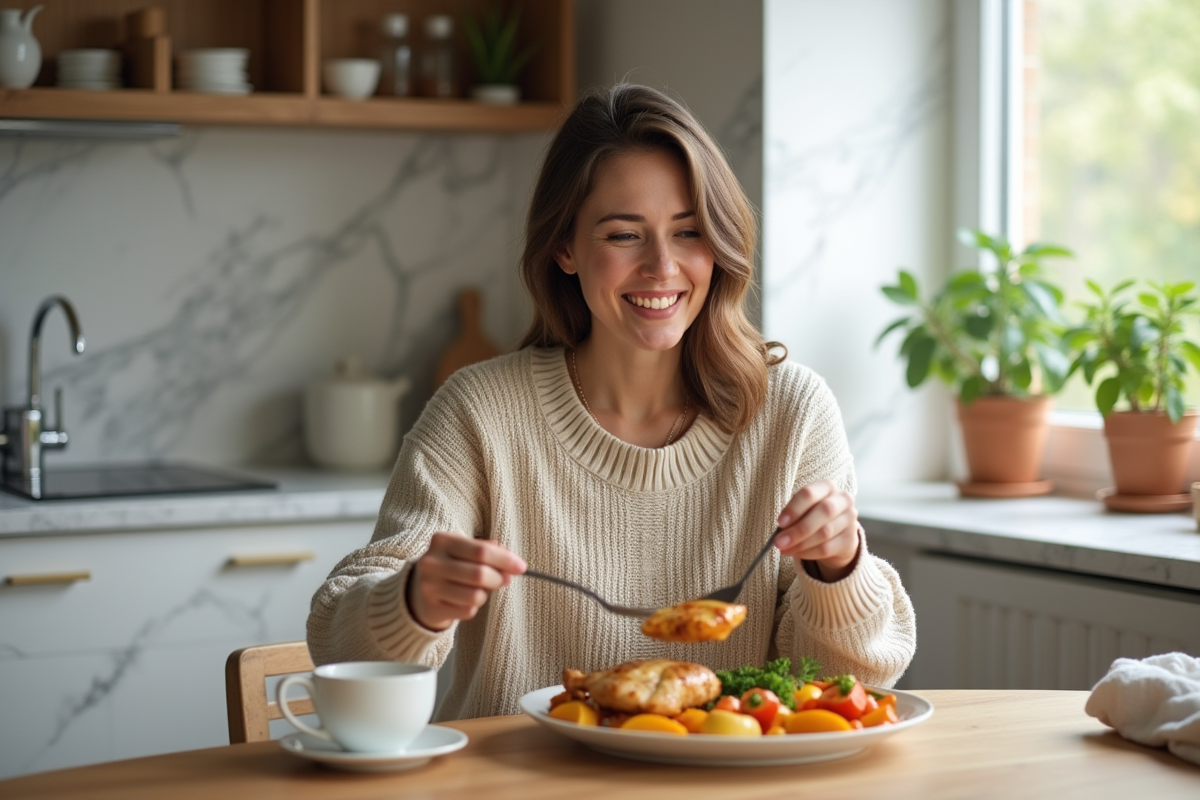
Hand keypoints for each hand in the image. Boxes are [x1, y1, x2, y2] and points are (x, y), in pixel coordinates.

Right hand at [407, 532, 526, 630]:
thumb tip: (513, 563)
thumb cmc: (452, 564)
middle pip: (479, 574)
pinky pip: (468, 611)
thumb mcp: (465, 550)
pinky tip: (464, 600)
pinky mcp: (432, 607)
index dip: (505, 560)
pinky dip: (473, 607)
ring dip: (485, 595)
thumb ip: (490, 551)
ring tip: (478, 589)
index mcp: (442, 540)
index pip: (481, 551)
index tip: (522, 567)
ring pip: (475, 596)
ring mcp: (429, 587)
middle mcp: (432, 562)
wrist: (418, 588)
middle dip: (498, 579)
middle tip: (503, 580)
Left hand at [773, 480, 860, 581]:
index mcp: (827, 486)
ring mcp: (850, 519)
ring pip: (825, 532)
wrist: (837, 531)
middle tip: (779, 542)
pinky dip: (808, 553)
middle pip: (823, 511)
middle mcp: (843, 499)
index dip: (794, 508)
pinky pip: (827, 548)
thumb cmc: (813, 515)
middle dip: (799, 529)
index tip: (780, 523)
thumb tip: (780, 533)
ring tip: (784, 549)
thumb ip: (793, 517)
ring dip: (801, 544)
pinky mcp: (850, 539)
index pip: (810, 493)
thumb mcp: (803, 509)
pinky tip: (797, 553)